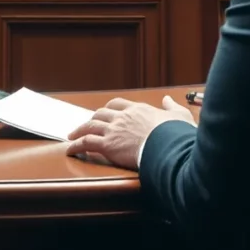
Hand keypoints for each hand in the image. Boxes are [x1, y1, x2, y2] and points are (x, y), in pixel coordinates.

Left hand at [66, 96, 196, 169]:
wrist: (168, 146)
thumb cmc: (176, 134)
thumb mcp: (179, 115)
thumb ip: (171, 106)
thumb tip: (167, 100)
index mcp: (138, 109)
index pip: (118, 104)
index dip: (110, 108)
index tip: (107, 112)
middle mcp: (122, 117)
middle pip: (101, 113)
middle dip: (93, 119)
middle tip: (88, 124)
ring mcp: (113, 130)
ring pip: (90, 126)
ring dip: (79, 130)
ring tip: (72, 135)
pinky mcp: (108, 145)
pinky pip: (86, 142)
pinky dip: (76, 145)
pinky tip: (71, 149)